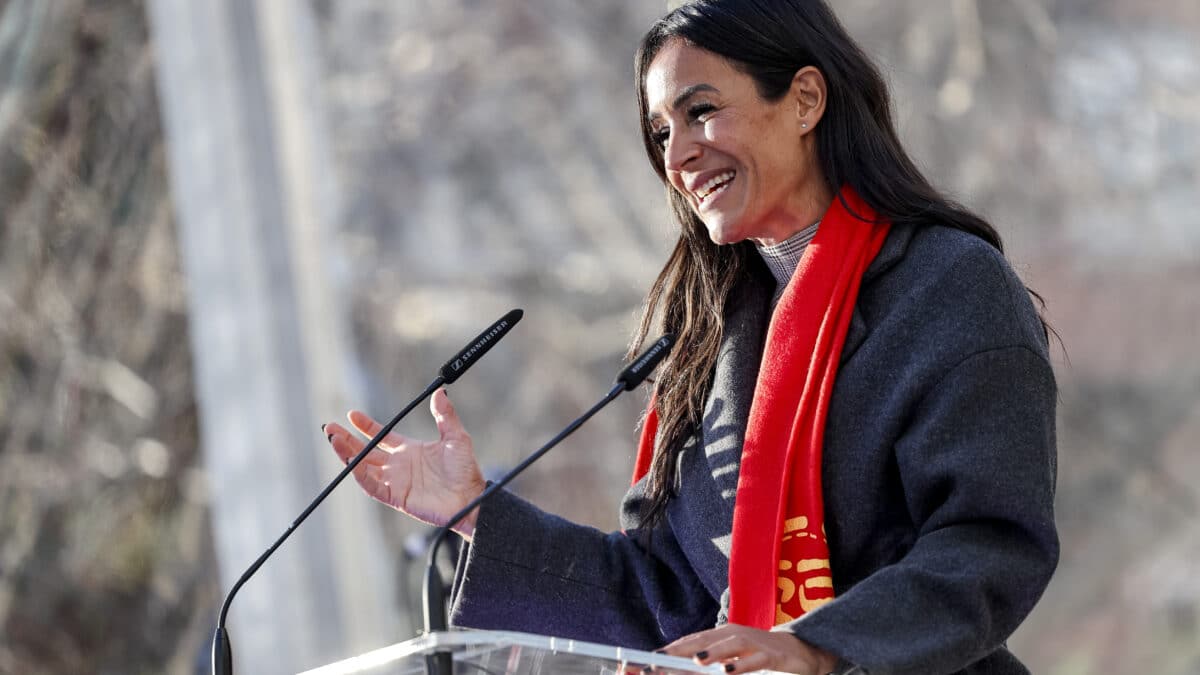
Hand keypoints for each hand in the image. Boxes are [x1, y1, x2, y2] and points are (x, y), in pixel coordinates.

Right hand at [323, 388, 486, 537]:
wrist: (470, 498)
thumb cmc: (465, 471)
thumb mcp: (456, 437)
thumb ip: (446, 415)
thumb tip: (440, 391)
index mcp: (410, 450)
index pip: (382, 436)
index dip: (366, 426)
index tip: (352, 414)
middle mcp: (399, 465)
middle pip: (366, 450)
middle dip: (347, 439)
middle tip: (329, 427)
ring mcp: (395, 481)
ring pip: (363, 466)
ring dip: (347, 454)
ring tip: (333, 439)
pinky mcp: (395, 496)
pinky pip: (372, 485)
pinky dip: (359, 473)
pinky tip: (350, 461)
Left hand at [659, 624, 837, 673]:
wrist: (800, 650)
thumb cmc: (758, 657)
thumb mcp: (730, 660)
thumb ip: (707, 667)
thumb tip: (682, 672)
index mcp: (718, 637)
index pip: (686, 644)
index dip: (665, 653)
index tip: (642, 665)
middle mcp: (731, 635)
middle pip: (701, 643)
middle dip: (677, 654)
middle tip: (657, 666)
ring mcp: (752, 642)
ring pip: (728, 647)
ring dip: (711, 654)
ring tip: (695, 662)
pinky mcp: (771, 654)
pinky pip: (754, 660)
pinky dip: (741, 665)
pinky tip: (728, 672)